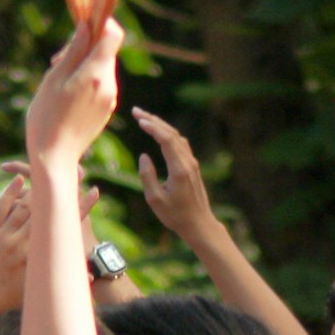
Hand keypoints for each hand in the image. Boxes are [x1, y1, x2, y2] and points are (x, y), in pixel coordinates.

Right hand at [25, 16, 124, 170]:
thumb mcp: (54, 78)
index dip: (101, 22)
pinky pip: (100, 84)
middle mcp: (109, 84)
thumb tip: (87, 26)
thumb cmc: (47, 117)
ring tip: (58, 80)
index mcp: (96, 73)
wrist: (55, 157)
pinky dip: (86, 80)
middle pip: (105, 51)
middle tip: (57, 59)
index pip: (113, 34)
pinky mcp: (107, 109)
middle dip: (84, 46)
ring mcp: (110, 98)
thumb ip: (73, 50)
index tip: (82, 23)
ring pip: (101, 67)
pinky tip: (66, 94)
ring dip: (83, 64)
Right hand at [133, 108, 216, 244]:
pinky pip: (179, 143)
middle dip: (153, 120)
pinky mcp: (192, 166)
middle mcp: (188, 162)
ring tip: (144, 118)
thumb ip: (147, 176)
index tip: (138, 120)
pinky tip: (158, 132)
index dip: (152, 127)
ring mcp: (191, 163)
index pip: (166, 140)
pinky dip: (167, 134)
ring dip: (161, 125)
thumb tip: (144, 156)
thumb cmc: (176, 215)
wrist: (199, 224)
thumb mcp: (155, 200)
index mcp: (179, 170)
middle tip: (136, 111)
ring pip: (176, 137)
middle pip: (171, 133)